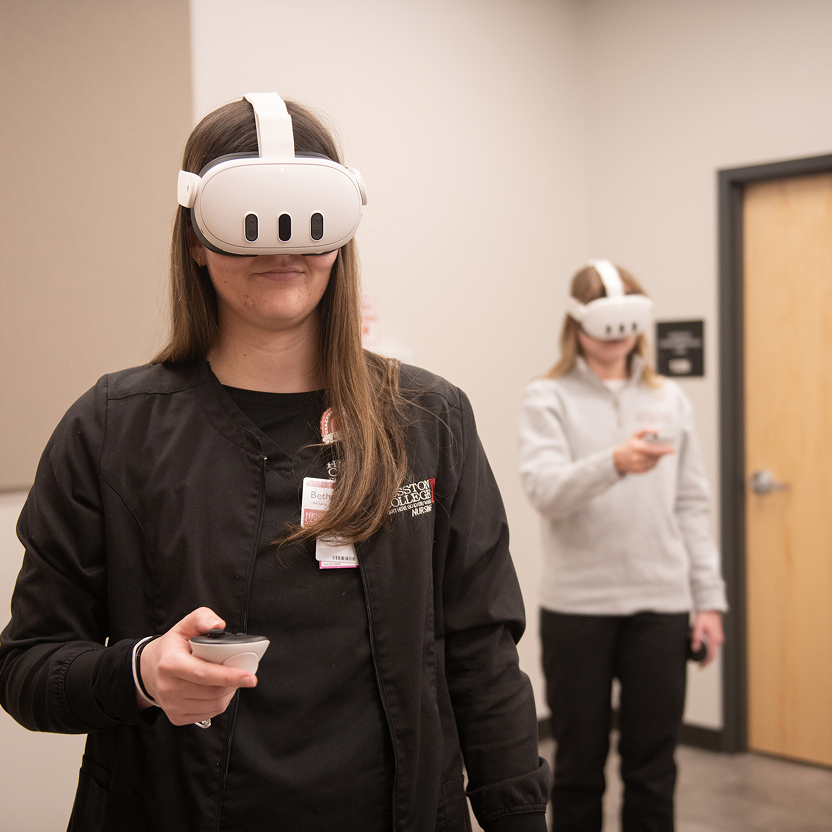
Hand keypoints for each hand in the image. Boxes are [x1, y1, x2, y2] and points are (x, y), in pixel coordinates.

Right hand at [137, 607, 256, 724]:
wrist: (149, 671)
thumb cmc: (171, 648)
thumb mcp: (183, 626)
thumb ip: (202, 619)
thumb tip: (218, 625)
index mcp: (170, 664)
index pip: (204, 673)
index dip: (229, 676)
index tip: (250, 677)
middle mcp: (169, 688)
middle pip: (213, 691)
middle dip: (233, 682)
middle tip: (239, 671)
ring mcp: (172, 706)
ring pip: (215, 704)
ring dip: (228, 692)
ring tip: (225, 678)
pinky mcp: (177, 717)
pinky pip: (209, 713)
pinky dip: (219, 702)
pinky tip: (216, 689)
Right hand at [613, 428, 674, 474]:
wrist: (618, 459)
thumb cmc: (628, 446)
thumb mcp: (634, 436)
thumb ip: (645, 430)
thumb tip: (656, 430)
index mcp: (638, 448)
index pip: (655, 450)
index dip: (665, 450)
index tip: (673, 449)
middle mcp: (639, 458)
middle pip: (656, 456)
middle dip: (663, 453)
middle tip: (670, 450)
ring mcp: (640, 466)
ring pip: (655, 462)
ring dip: (658, 457)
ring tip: (655, 453)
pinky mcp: (641, 471)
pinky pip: (652, 466)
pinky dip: (653, 462)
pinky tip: (650, 458)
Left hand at [691, 610, 723, 667]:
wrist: (711, 608)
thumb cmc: (704, 616)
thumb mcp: (697, 626)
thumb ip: (696, 638)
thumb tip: (694, 650)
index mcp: (714, 640)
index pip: (711, 657)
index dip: (705, 664)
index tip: (699, 668)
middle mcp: (718, 640)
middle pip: (711, 653)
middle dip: (702, 655)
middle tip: (693, 655)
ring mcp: (719, 638)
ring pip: (710, 647)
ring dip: (703, 648)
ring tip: (694, 642)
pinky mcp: (717, 635)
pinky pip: (711, 642)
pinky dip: (706, 643)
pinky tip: (700, 638)